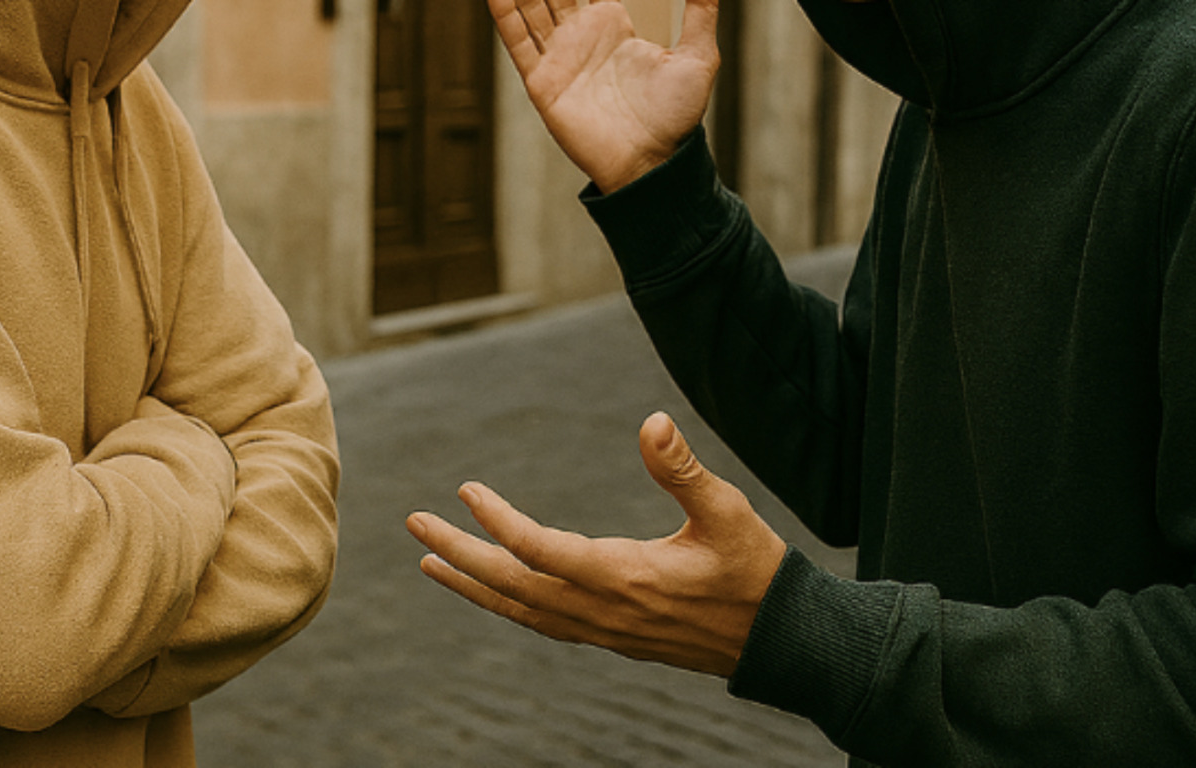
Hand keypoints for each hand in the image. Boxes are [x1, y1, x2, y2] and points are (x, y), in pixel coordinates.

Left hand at [405, 412, 786, 676]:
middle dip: (459, 555)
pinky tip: (495, 592)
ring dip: (474, 585)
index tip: (466, 490)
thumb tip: (652, 421)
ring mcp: (605, 632)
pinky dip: (509, 606)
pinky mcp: (613, 638)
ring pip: (522, 611)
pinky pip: (544, 624)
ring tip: (431, 565)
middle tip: (414, 527)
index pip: (539, 550)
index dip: (498, 521)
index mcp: (625, 577)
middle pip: (512, 585)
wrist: (780, 641)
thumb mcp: (727, 512)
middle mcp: (604, 611)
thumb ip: (683, 469)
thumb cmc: (757, 572)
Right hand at [489, 0, 719, 192]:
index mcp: (613, 26)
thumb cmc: (675, 118)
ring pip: (531, 7)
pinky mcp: (542, 83)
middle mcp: (581, 38)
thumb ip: (701, 13)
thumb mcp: (699, 57)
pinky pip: (517, 41)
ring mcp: (559, 59)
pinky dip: (504, 15)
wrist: (651, 161)